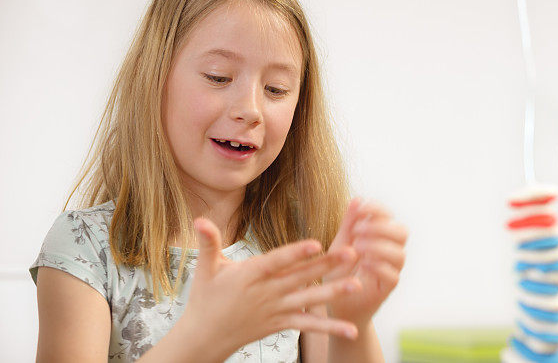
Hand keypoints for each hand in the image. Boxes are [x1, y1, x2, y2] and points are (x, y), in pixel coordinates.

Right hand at [180, 217, 363, 356]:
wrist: (205, 337)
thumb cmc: (205, 298)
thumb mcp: (205, 269)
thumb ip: (208, 243)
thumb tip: (199, 220)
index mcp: (250, 275)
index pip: (277, 261)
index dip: (295, 252)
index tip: (316, 243)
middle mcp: (267, 293)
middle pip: (301, 277)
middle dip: (327, 265)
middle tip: (353, 252)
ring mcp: (276, 309)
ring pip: (309, 300)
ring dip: (334, 292)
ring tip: (358, 285)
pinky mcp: (281, 323)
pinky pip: (309, 326)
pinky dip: (330, 327)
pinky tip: (351, 329)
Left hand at [323, 197, 407, 326]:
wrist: (335, 303)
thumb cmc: (339, 272)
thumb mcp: (340, 244)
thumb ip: (349, 224)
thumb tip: (358, 198)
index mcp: (380, 237)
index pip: (389, 216)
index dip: (378, 209)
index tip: (361, 207)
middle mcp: (389, 252)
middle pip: (402, 232)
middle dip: (381, 227)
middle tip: (358, 230)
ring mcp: (391, 270)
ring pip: (400, 254)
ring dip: (379, 247)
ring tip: (357, 247)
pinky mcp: (387, 288)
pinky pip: (393, 276)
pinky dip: (378, 266)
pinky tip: (363, 263)